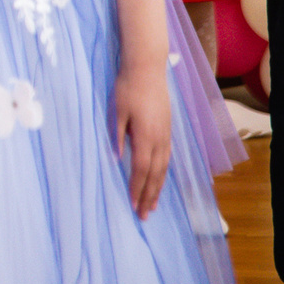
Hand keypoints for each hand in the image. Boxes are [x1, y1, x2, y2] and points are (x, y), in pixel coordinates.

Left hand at [113, 60, 171, 218]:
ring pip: (164, 168)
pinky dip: (163, 173)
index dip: (136, 188)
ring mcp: (166, 135)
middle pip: (155, 174)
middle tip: (144, 215)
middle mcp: (160, 139)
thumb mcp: (116, 110)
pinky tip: (159, 180)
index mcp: (145, 136)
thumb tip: (117, 158)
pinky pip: (167, 158)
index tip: (132, 205)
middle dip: (149, 195)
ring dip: (158, 188)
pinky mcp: (168, 130)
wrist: (148, 69)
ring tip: (153, 205)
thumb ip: (117, 135)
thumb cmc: (128, 87)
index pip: (140, 169)